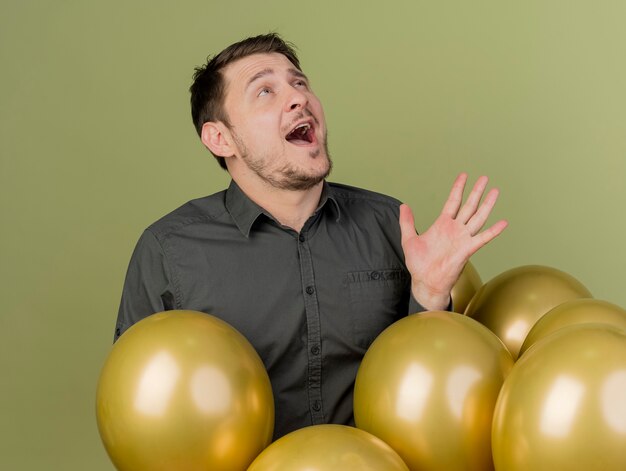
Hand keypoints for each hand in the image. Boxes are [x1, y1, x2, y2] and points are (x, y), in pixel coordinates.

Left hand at [399, 173, 507, 310]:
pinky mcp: (467, 249)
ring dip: (487, 205)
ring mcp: (462, 238)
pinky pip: (483, 238)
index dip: (458, 188)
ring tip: (495, 191)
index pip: (453, 202)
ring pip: (478, 217)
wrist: (425, 282)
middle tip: (485, 178)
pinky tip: (503, 222)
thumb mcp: (409, 240)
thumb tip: (403, 206)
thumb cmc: (418, 264)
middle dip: (476, 192)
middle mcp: (455, 229)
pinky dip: (493, 231)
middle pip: (469, 206)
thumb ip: (407, 222)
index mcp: (442, 224)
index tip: (464, 175)